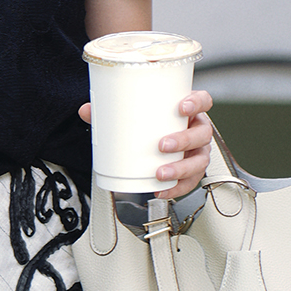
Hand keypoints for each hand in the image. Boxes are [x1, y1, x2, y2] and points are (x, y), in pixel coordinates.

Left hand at [79, 89, 215, 202]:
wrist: (153, 139)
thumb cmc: (152, 123)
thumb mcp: (135, 113)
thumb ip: (111, 110)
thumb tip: (86, 110)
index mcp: (189, 110)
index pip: (203, 101)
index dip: (197, 103)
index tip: (182, 107)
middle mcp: (197, 130)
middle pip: (202, 134)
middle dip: (184, 140)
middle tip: (162, 145)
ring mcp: (197, 151)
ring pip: (199, 160)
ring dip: (181, 168)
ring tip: (160, 173)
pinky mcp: (191, 171)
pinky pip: (190, 182)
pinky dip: (177, 188)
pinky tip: (161, 190)